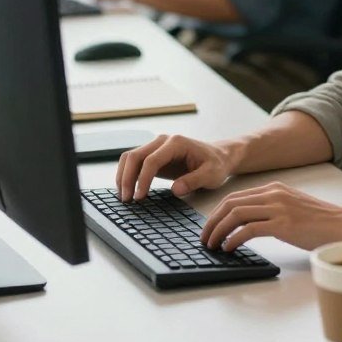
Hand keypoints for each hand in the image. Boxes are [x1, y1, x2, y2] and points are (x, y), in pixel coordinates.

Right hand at [116, 134, 232, 201]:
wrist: (218, 157)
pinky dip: (127, 176)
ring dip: (123, 177)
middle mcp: (162, 141)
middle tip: (126, 200)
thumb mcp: (211, 174)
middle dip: (127, 178)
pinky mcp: (154, 156)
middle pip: (135, 156)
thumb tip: (176, 189)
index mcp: (176, 143)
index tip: (139, 197)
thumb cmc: (216, 164)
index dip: (143, 179)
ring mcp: (156, 147)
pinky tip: (128, 191)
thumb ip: (194, 180)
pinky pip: (134, 163)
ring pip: (130, 158)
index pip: (151, 160)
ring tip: (124, 198)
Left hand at [200, 181, 341, 252]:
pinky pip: (248, 229)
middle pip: (230, 203)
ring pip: (236, 214)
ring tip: (212, 245)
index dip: (218, 212)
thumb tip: (251, 224)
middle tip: (204, 237)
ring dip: (219, 230)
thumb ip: (274, 210)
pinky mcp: (283, 224)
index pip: (236, 196)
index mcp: (275, 189)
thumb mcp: (294, 208)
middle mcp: (274, 194)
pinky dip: (233, 239)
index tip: (210, 226)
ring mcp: (278, 208)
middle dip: (212, 221)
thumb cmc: (323, 222)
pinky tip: (229, 248)